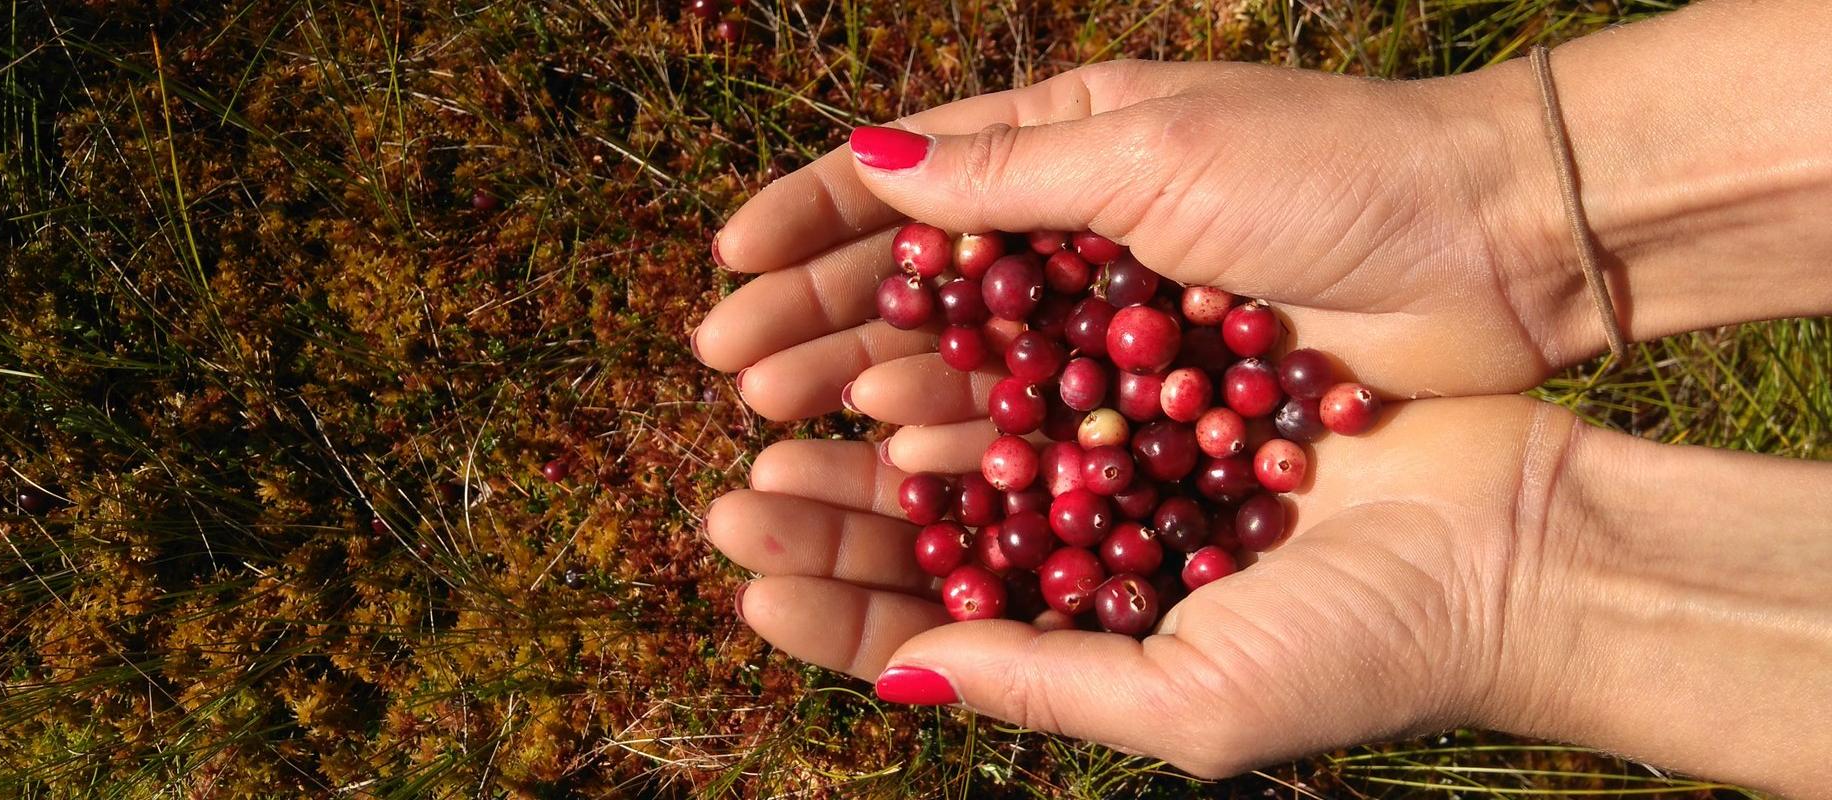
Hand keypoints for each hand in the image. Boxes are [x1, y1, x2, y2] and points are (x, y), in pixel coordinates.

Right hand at [693, 58, 1593, 425]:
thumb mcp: (1157, 153)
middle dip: (818, 315)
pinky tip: (902, 459)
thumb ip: (1007, 176)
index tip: (727, 264)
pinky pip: (1039, 419)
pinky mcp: (1157, 397)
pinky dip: (968, 436)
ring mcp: (1113, 320)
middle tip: (731, 368)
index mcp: (1070, 141)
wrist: (1494, 246)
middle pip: (918, 276)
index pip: (909, 176)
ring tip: (784, 418)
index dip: (811, 217)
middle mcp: (1078, 229)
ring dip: (871, 381)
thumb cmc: (1330, 169)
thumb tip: (865, 166)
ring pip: (965, 355)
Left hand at [708, 395, 1575, 774]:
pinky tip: (896, 375)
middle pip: (927, 543)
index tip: (748, 588)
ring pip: (964, 460)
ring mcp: (1124, 472)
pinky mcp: (1164, 391)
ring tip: (779, 434)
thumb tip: (904, 677)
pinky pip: (1041, 384)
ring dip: (872, 451)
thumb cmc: (1364, 649)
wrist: (1516, 543)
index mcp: (1087, 649)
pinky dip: (969, 384)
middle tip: (735, 501)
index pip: (930, 640)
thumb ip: (1041, 683)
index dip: (836, 619)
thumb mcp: (1190, 701)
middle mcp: (1091, 563)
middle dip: (829, 526)